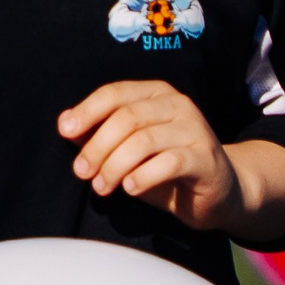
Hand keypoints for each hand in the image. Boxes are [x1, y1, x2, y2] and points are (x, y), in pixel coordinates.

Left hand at [60, 79, 245, 229]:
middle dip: (97, 146)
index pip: (115, 93)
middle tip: (81, 172)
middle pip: (126, 118)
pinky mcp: (205, 158)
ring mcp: (195, 130)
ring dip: (114, 166)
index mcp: (156, 94)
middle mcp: (178, 105)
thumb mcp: (127, 150)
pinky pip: (169, 163)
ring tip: (101, 187)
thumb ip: (100, 136)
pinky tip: (130, 188)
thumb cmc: (164, 168)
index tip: (64, 130)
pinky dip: (143, 176)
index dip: (87, 110)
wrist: (219, 191)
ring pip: (143, 141)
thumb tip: (66, 126)